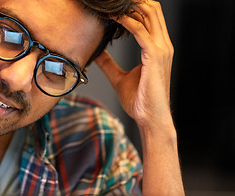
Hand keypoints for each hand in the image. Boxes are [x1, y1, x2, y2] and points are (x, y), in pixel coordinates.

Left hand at [95, 0, 173, 128]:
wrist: (150, 117)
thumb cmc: (140, 100)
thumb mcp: (119, 78)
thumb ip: (109, 64)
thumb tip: (98, 54)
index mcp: (158, 47)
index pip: (150, 16)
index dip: (134, 6)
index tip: (114, 5)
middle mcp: (163, 44)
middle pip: (152, 9)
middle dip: (133, 1)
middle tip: (113, 2)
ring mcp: (161, 49)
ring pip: (149, 14)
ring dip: (130, 6)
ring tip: (112, 5)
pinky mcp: (155, 56)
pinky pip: (141, 31)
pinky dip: (127, 21)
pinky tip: (113, 18)